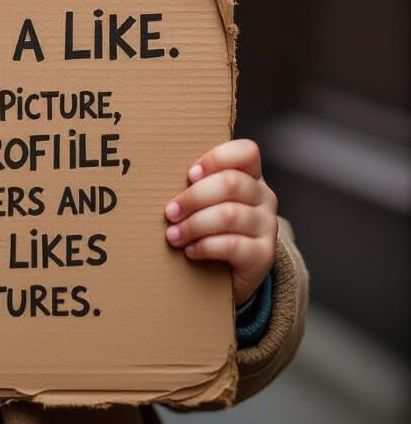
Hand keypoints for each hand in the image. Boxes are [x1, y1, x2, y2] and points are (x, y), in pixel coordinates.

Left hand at [164, 138, 277, 305]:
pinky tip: (190, 251)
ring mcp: (267, 226)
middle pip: (231, 183)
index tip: (189, 174)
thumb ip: (195, 184)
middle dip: (194, 197)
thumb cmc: (210, 227)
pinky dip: (205, 246)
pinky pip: (233, 245)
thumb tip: (156, 175)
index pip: (246, 151)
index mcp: (250, 176)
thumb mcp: (205, 201)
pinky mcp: (264, 255)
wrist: (230, 271)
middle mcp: (264, 197)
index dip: (216, 158)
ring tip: (173, 235)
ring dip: (194, 225)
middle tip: (170, 212)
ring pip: (230, 215)